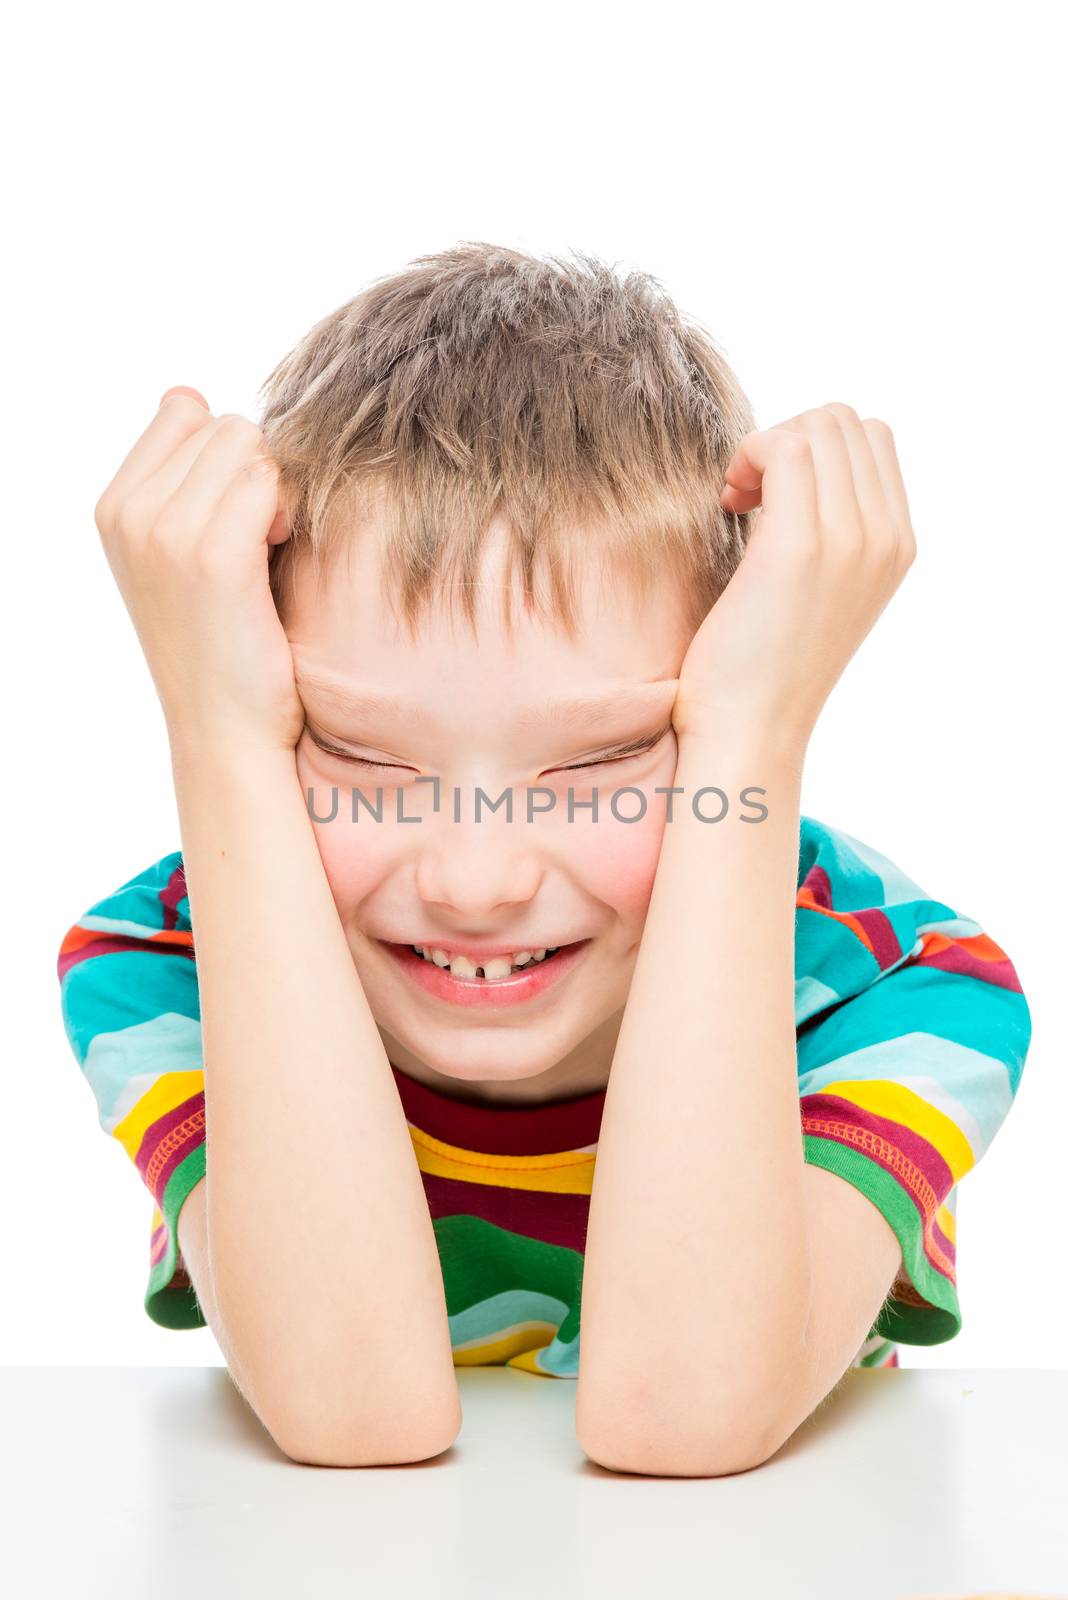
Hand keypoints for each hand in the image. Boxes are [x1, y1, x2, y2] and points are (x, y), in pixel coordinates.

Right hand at [94, 387, 303, 754]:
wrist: (227, 731)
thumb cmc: (223, 644)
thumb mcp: (184, 553)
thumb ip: (185, 478)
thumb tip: (186, 394)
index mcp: (115, 507)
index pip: (185, 415)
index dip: (228, 458)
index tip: (235, 516)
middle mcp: (129, 513)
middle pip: (226, 427)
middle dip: (259, 472)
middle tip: (262, 539)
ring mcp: (165, 532)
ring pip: (252, 446)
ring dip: (279, 490)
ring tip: (270, 549)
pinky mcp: (212, 555)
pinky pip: (270, 481)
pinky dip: (290, 512)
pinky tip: (282, 554)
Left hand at [673, 403, 915, 754]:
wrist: (751, 730)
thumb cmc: (764, 667)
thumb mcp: (819, 592)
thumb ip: (831, 532)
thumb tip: (792, 471)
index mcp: (897, 546)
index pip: (871, 439)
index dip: (812, 447)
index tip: (769, 493)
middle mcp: (886, 538)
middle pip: (845, 421)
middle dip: (787, 438)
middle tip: (747, 493)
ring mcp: (851, 540)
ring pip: (818, 425)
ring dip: (765, 446)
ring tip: (738, 499)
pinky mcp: (803, 546)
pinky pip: (786, 447)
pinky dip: (748, 455)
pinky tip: (730, 502)